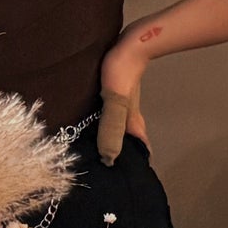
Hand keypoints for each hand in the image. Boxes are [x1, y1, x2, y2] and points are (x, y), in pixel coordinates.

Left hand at [97, 43, 150, 164]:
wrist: (130, 44)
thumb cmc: (122, 74)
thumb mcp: (115, 102)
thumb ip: (111, 128)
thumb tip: (108, 160)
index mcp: (133, 125)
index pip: (138, 152)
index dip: (131, 168)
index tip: (117, 183)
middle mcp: (130, 119)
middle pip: (127, 143)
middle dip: (117, 157)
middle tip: (97, 172)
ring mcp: (123, 107)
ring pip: (117, 130)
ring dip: (107, 141)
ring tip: (89, 154)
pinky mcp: (115, 96)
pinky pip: (108, 117)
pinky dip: (101, 125)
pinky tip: (89, 126)